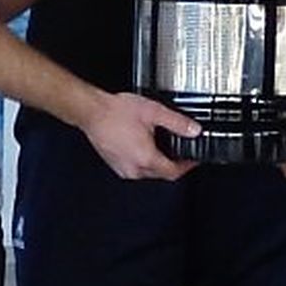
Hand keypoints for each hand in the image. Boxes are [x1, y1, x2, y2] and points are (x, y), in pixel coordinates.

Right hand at [81, 90, 199, 180]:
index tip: (194, 159)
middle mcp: (134, 168)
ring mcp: (122, 168)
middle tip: (182, 151)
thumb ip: (177, 122)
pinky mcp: (115, 164)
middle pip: (161, 174)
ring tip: (163, 146)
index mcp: (145, 159)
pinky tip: (144, 146)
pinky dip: (144, 160)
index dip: (187, 166)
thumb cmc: (116, 112)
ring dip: (158, 163)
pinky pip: (135, 168)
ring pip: (148, 172)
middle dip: (173, 164)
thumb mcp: (153, 112)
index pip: (173, 172)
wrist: (91, 111)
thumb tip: (194, 130)